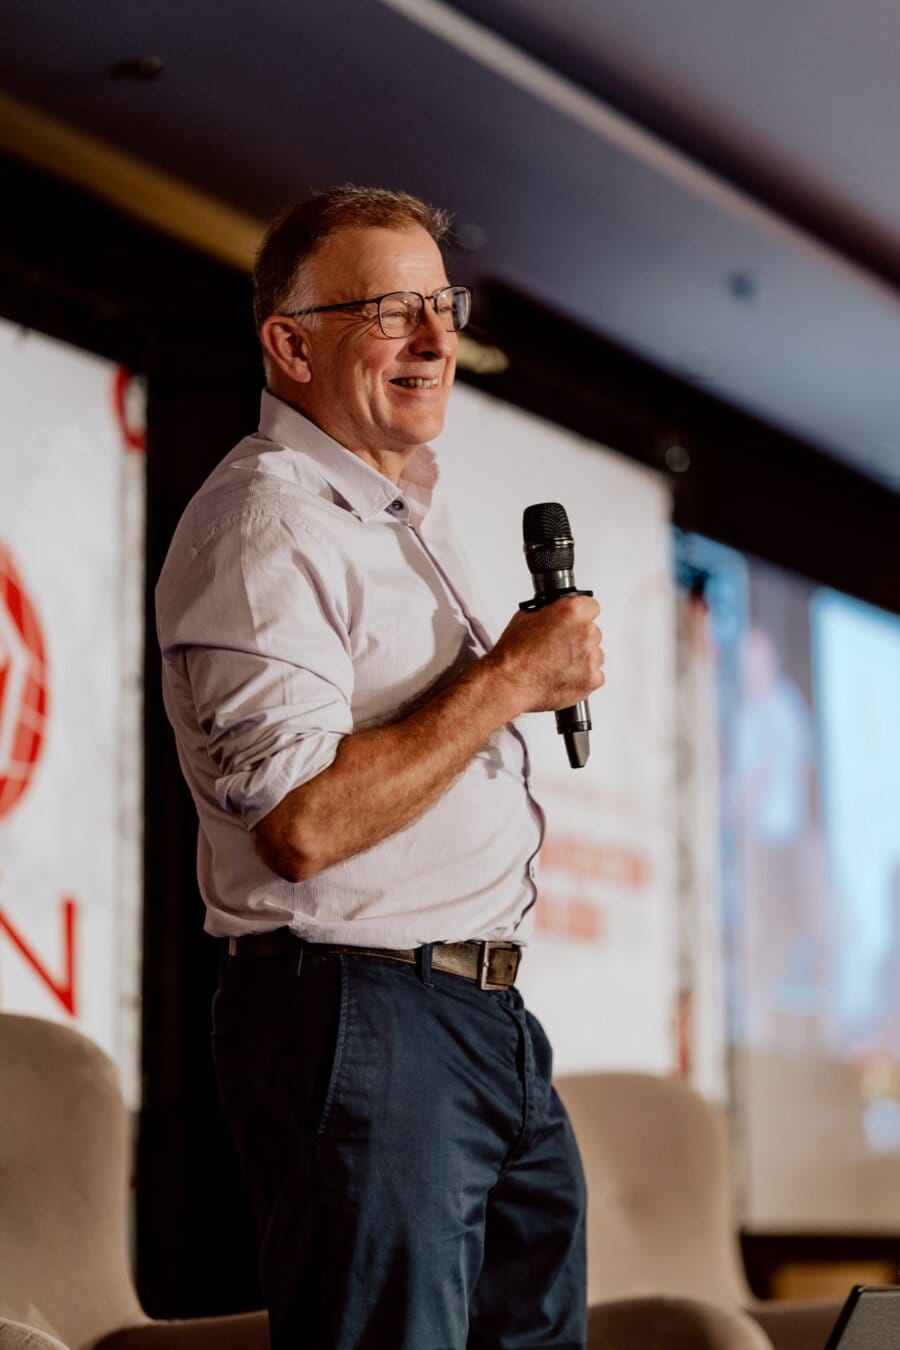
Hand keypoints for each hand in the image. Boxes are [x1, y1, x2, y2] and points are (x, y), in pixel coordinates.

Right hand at [486, 596, 603, 716]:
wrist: (509, 682)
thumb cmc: (514, 653)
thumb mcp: (526, 617)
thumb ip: (549, 612)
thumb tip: (554, 612)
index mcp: (572, 612)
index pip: (591, 606)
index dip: (581, 615)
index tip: (575, 621)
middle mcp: (585, 632)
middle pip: (593, 632)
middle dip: (579, 638)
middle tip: (560, 647)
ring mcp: (591, 657)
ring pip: (595, 654)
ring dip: (582, 658)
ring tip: (559, 664)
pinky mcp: (592, 679)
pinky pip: (595, 676)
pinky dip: (583, 678)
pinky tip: (564, 676)